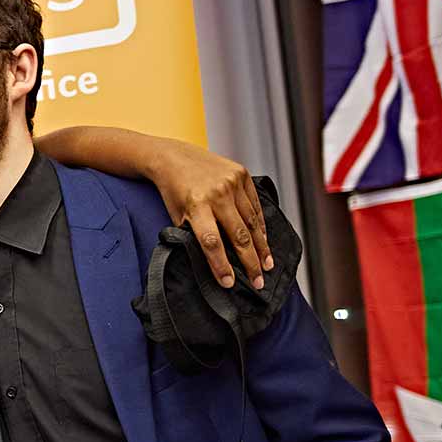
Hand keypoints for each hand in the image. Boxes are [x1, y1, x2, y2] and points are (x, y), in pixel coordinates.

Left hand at [142, 139, 272, 290]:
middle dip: (250, 262)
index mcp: (196, 206)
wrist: (173, 158)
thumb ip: (194, 235)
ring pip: (252, 222)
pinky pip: (255, 205)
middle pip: (238, 235)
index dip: (221, 265)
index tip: (229, 283)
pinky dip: (260, 225)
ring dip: (261, 247)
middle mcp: (217, 194)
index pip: (212, 242)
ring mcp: (232, 183)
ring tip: (267, 265)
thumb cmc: (173, 192)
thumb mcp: (177, 217)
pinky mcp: (241, 175)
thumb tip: (215, 262)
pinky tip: (264, 241)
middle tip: (258, 282)